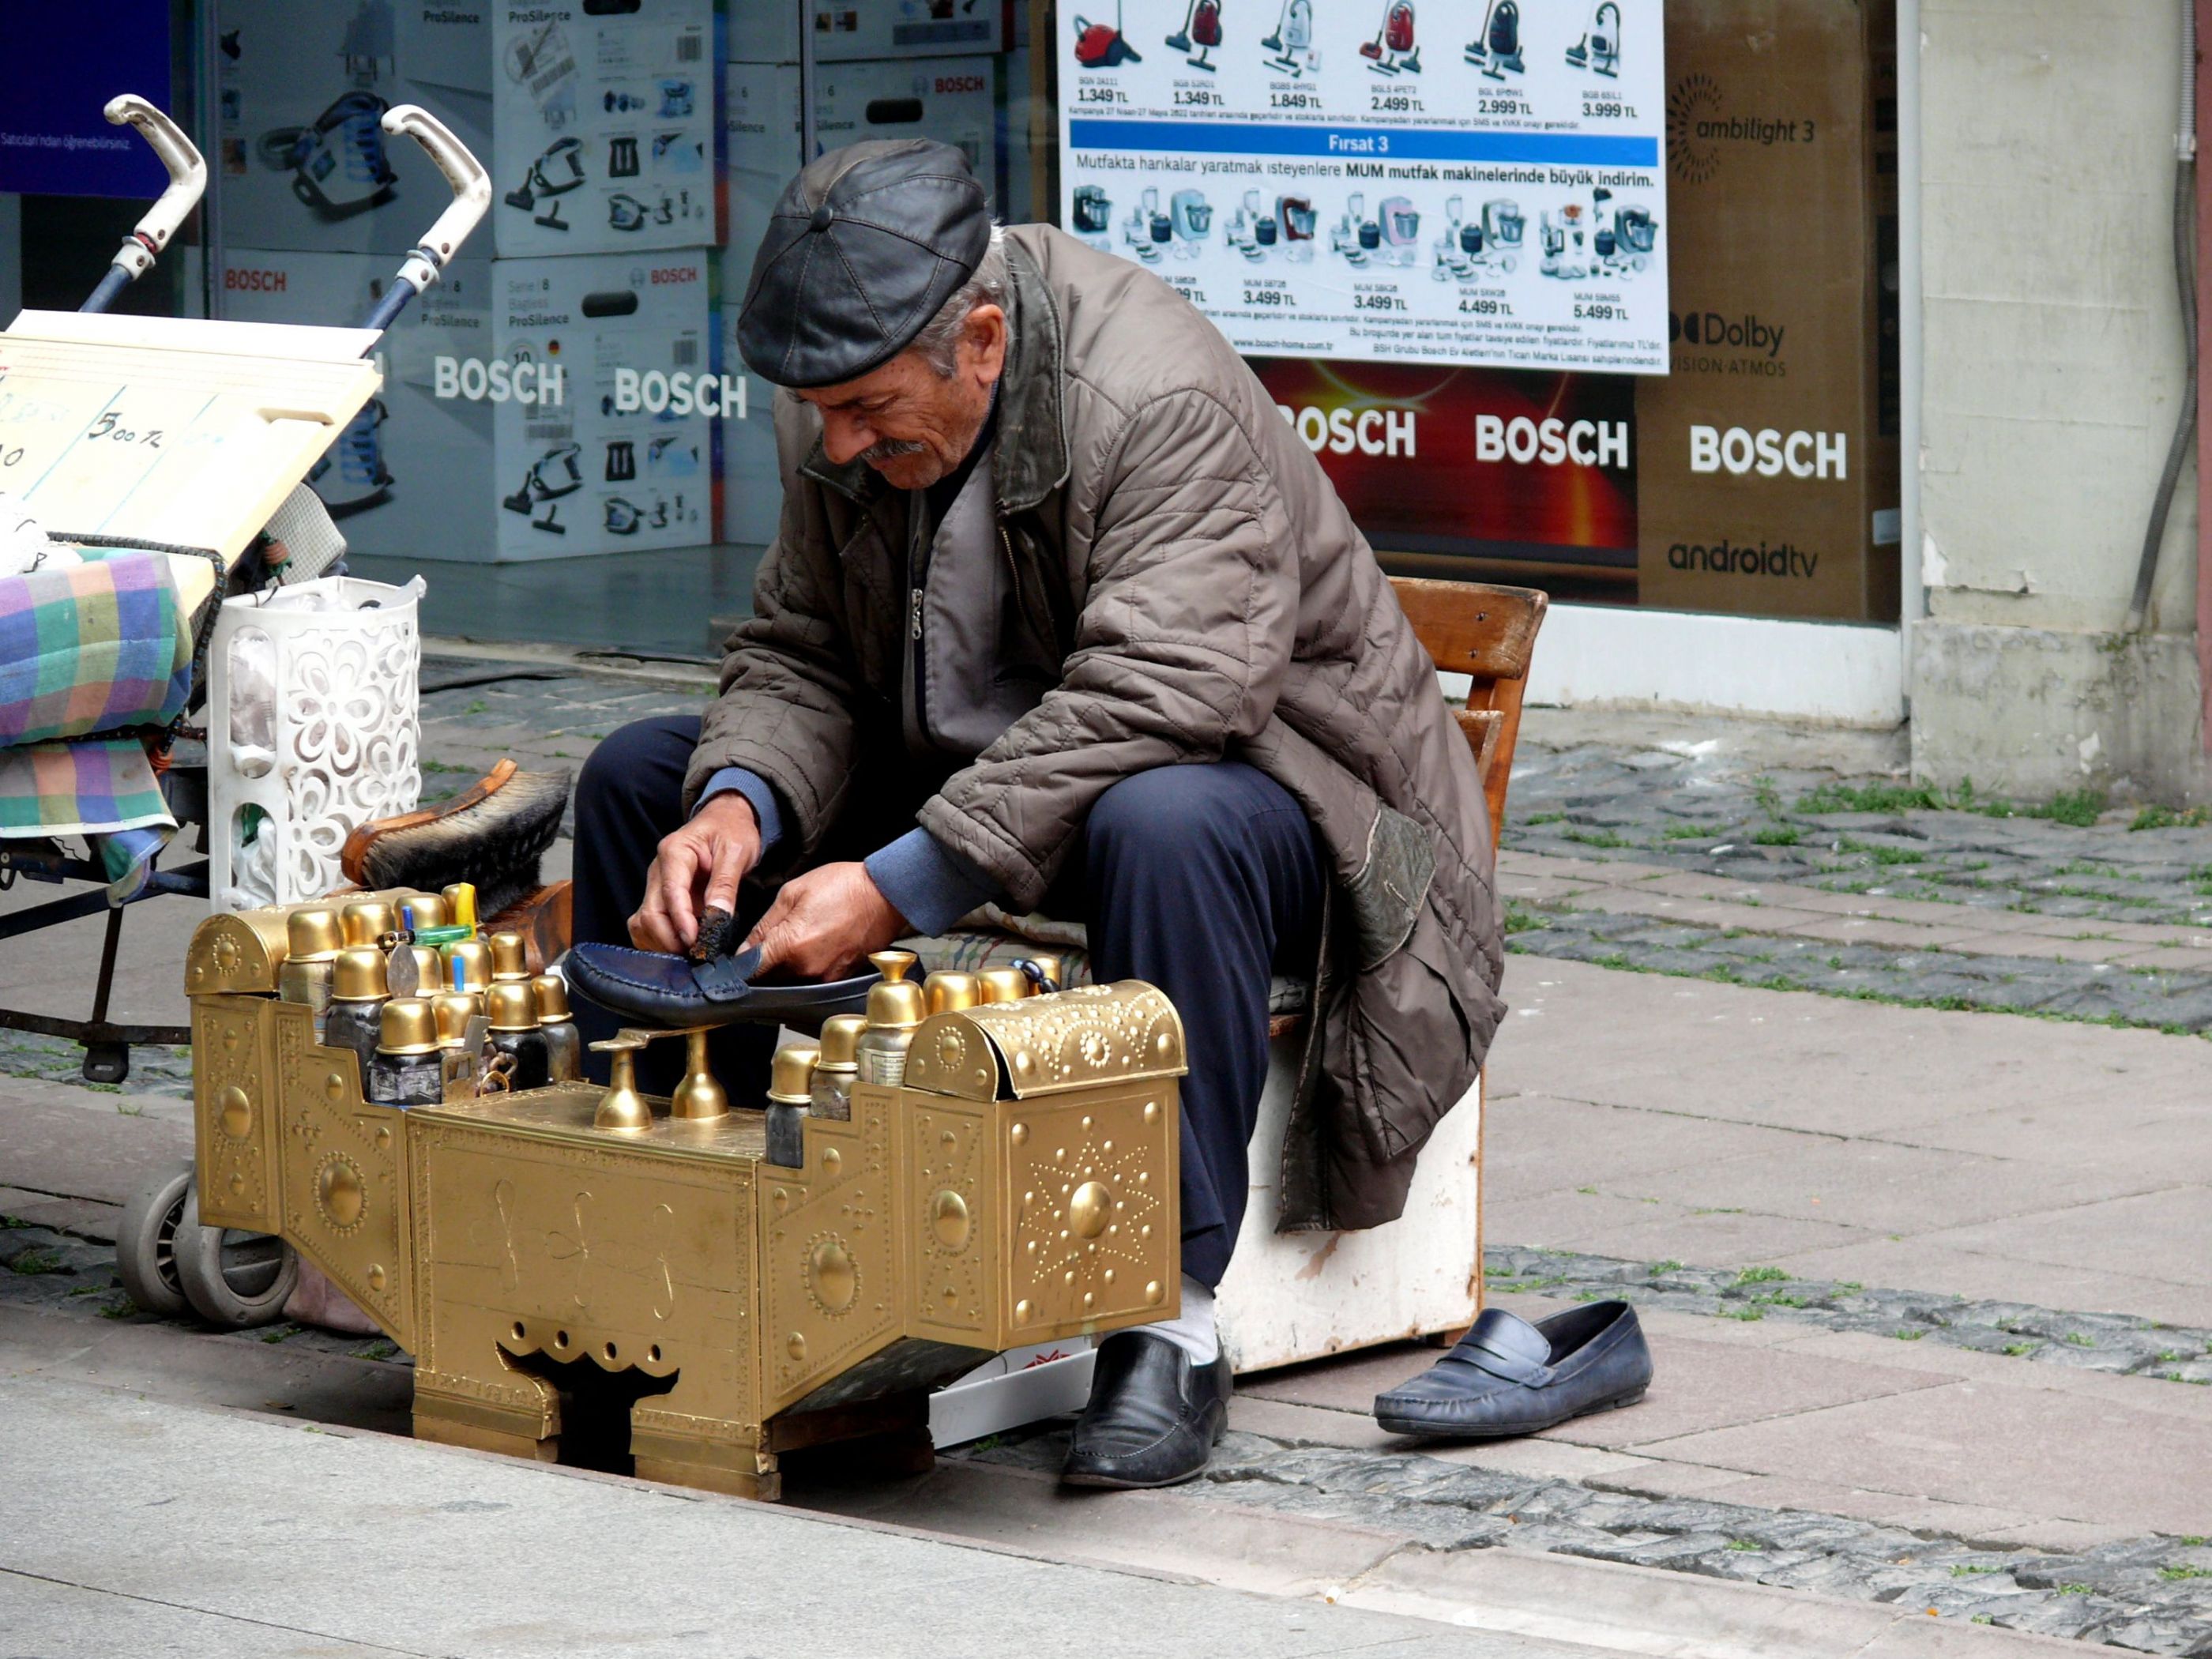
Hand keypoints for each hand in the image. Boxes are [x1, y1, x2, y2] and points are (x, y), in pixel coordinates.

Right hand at [629, 792, 760, 953]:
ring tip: (693, 952)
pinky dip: (660, 941)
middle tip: (699, 953)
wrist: (726, 819)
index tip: (696, 941)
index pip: (670, 892)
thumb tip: (718, 917)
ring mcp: (655, 885)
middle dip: (671, 939)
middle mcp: (657, 870)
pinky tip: (683, 946)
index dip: (681, 921)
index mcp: (674, 852)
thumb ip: (725, 885)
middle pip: (650, 913)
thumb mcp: (737, 851)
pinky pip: (647, 926)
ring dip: (663, 943)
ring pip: (643, 923)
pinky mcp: (659, 898)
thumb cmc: (731, 831)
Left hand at [744, 862, 904, 979]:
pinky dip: (809, 966)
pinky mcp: (840, 977)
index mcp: (790, 947)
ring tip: (801, 938)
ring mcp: (826, 976)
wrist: (885, 895)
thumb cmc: (843, 887)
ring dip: (788, 966)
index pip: (751, 969)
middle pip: (771, 978)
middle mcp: (807, 969)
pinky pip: (814, 978)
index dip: (742, 962)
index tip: (743, 954)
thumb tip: (745, 947)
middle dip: (766, 963)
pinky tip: (817, 944)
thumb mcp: (793, 893)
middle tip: (775, 939)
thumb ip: (765, 924)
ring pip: (792, 980)